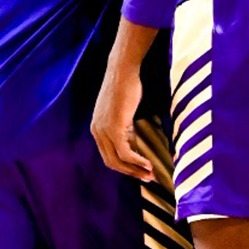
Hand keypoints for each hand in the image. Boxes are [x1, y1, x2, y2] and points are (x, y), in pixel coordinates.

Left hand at [91, 61, 153, 181]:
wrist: (122, 71)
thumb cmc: (126, 86)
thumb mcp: (123, 110)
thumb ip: (124, 126)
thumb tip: (133, 140)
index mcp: (97, 128)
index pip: (108, 155)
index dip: (124, 166)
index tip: (140, 171)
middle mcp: (97, 132)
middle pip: (111, 162)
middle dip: (130, 173)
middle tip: (147, 178)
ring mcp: (104, 131)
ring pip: (118, 160)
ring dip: (135, 170)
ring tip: (150, 174)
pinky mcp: (114, 128)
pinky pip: (125, 152)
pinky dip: (137, 161)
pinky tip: (148, 164)